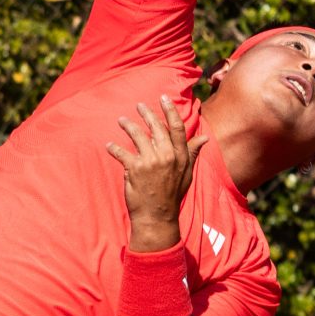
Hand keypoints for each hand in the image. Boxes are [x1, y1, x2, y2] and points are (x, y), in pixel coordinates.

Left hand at [104, 95, 196, 251]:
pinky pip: (122, 153)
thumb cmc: (172, 195)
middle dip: (147, 113)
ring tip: (122, 120)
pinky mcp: (135, 169)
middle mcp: (167, 156)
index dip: (170, 110)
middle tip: (139, 106)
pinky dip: (113, 148)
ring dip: (128, 125)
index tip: (163, 98)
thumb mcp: (187, 174)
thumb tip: (205, 138)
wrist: (158, 217)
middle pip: (156, 127)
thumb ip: (192, 153)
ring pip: (137, 135)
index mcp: (181, 156)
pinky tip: (109, 145)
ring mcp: (151, 161)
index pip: (177, 127)